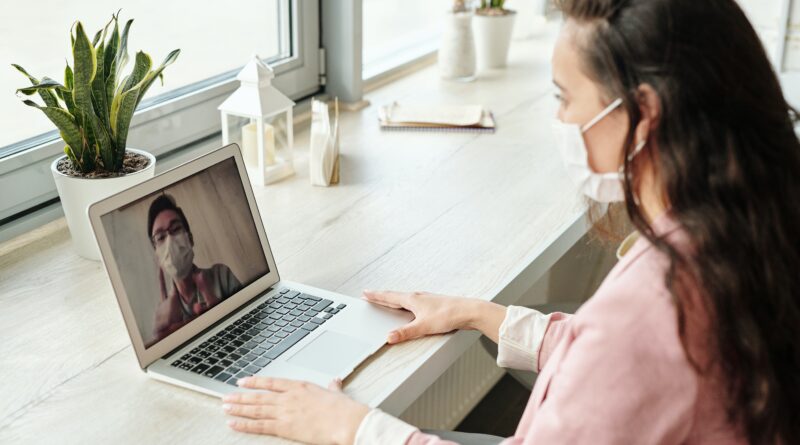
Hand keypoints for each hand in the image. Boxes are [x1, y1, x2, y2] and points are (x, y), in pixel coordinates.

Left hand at [223, 377, 369, 444]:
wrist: (345, 420)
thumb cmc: (342, 408)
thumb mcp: (336, 393)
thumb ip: (332, 388)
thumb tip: (335, 382)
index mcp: (300, 386)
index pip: (271, 382)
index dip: (255, 382)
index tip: (243, 382)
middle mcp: (289, 397)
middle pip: (259, 396)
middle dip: (241, 397)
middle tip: (226, 397)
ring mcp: (285, 412)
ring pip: (255, 409)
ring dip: (238, 408)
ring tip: (225, 407)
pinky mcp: (285, 427)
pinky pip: (259, 426)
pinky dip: (244, 424)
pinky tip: (233, 423)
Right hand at [362, 290, 479, 343]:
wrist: (469, 311)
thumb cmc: (449, 315)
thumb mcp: (424, 326)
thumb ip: (406, 332)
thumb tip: (390, 337)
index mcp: (412, 299)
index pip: (389, 297)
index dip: (376, 296)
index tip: (365, 293)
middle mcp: (418, 297)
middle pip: (395, 296)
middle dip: (382, 297)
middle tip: (371, 296)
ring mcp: (426, 300)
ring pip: (405, 299)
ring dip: (393, 300)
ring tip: (386, 301)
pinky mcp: (433, 305)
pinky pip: (413, 303)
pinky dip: (405, 304)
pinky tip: (409, 309)